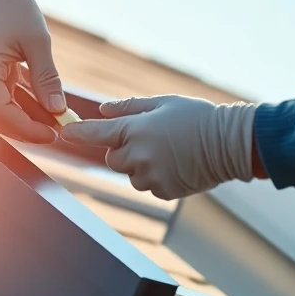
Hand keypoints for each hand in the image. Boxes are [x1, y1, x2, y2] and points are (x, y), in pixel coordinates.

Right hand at [0, 0, 65, 143]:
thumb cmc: (14, 7)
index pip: (1, 114)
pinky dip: (18, 105)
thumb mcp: (37, 41)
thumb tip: (58, 110)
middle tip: (55, 131)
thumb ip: (47, 78)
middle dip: (25, 129)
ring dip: (23, 118)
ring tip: (53, 119)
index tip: (53, 132)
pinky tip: (42, 107)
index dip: (27, 129)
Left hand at [60, 96, 257, 199]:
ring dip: (141, 166)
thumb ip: (129, 108)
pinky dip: (158, 178)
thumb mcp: (163, 103)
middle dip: (124, 151)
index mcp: (137, 129)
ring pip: (131, 175)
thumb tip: (103, 110)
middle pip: (113, 159)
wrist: (229, 144)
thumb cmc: (197, 117)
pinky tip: (178, 165)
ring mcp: (151, 176)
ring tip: (170, 153)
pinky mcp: (164, 191)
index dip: (79, 133)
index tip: (65, 133)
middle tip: (150, 140)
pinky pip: (150, 186)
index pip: (97, 133)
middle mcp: (140, 155)